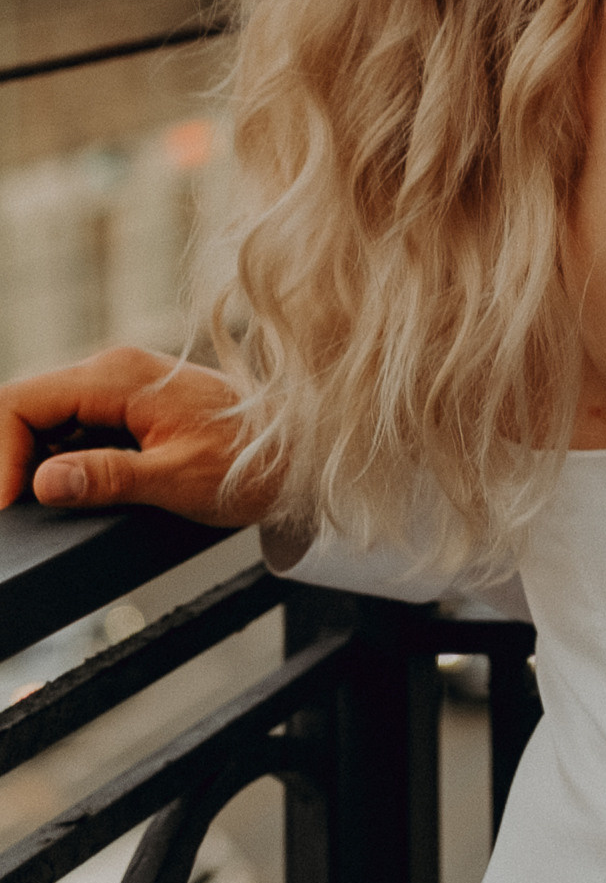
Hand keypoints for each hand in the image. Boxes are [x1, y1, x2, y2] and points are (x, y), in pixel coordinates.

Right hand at [0, 348, 261, 523]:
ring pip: (44, 419)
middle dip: (8, 459)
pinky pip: (71, 428)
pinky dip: (57, 460)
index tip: (5, 503)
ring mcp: (119, 387)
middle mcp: (113, 371)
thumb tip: (44, 482)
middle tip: (14, 511)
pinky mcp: (127, 407)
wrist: (297, 454)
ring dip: (31, 461)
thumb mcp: (176, 478)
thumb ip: (107, 477)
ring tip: (39, 506)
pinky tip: (68, 492)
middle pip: (25, 407)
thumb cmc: (250, 463)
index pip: (21, 402)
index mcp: (118, 376)